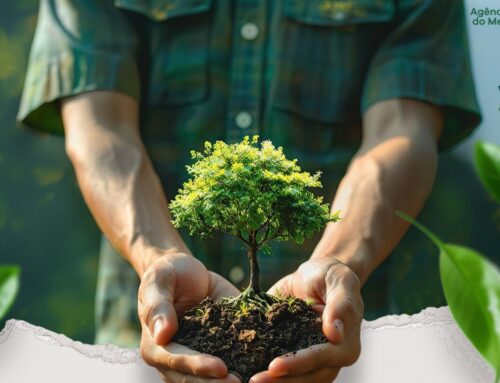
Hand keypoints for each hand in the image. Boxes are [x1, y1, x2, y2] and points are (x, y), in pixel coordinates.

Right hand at [138, 251, 240, 382]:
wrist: (186, 271)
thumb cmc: (167, 273)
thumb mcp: (159, 280)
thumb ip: (158, 306)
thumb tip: (162, 335)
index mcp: (156, 346)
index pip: (176, 361)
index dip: (198, 366)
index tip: (221, 368)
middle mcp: (174, 360)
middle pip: (194, 379)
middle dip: (217, 382)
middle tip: (240, 382)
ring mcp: (196, 359)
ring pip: (210, 379)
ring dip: (228, 381)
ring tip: (251, 380)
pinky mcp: (216, 351)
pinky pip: (229, 362)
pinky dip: (242, 367)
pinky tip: (258, 369)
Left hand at [251, 257, 363, 382]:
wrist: (315, 276)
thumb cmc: (332, 276)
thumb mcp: (340, 282)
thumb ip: (341, 305)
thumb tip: (335, 335)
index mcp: (345, 346)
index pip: (321, 359)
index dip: (298, 364)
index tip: (274, 366)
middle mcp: (329, 360)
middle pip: (306, 378)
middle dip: (280, 381)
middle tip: (253, 380)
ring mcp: (310, 361)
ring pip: (293, 379)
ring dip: (272, 381)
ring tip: (248, 380)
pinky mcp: (292, 356)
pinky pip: (280, 370)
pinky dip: (266, 373)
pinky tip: (244, 371)